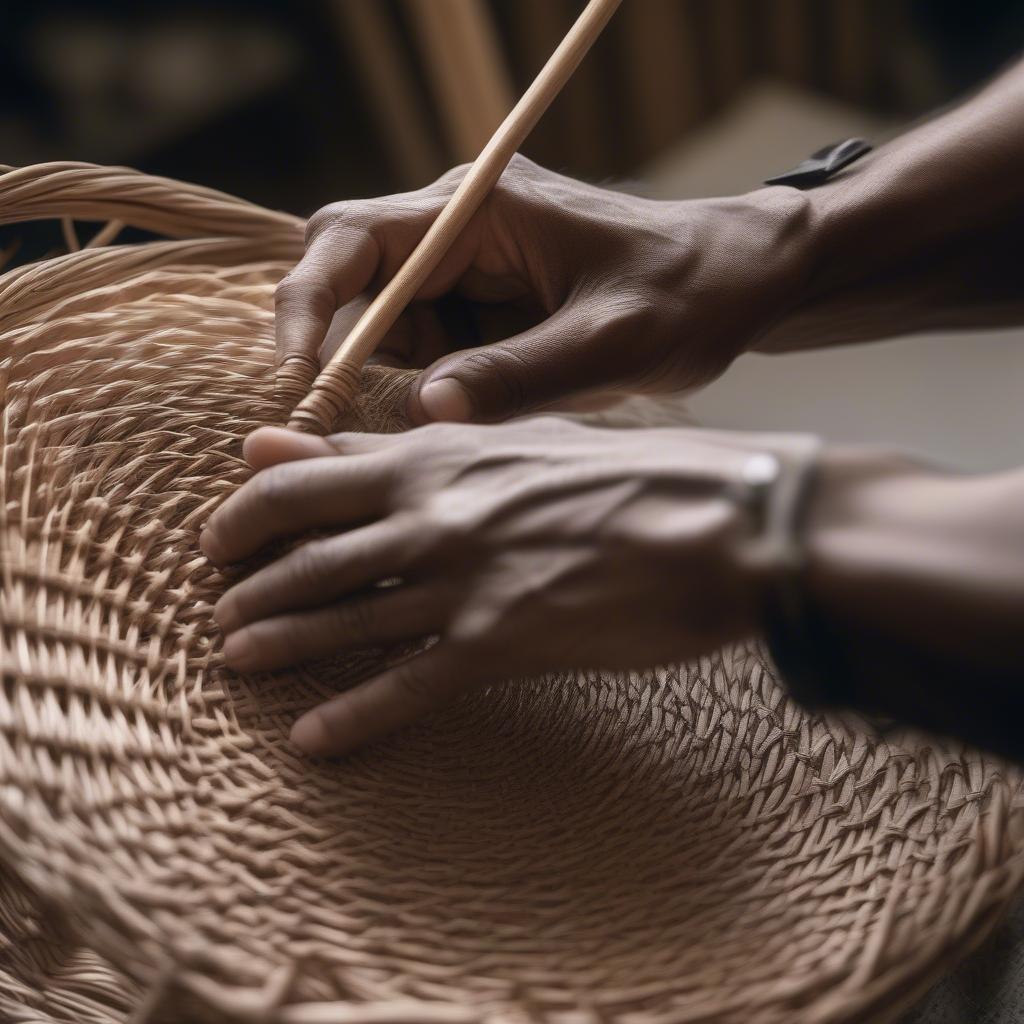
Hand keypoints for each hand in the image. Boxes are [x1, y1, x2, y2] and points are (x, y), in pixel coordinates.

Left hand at [201, 418, 784, 755]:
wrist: (720, 521)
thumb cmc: (633, 470)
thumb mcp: (527, 438)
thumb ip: (431, 442)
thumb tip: (378, 432)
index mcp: (437, 459)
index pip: (305, 483)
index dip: (246, 514)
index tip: (223, 541)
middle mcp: (432, 516)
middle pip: (306, 557)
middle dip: (250, 588)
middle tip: (221, 614)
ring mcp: (461, 581)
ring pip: (340, 617)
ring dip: (279, 641)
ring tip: (235, 661)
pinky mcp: (500, 642)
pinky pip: (405, 686)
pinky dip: (352, 716)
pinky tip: (312, 738)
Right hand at [275, 155, 813, 423]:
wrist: (739, 283)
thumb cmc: (690, 292)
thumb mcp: (610, 341)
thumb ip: (520, 376)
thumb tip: (425, 411)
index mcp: (482, 208)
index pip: (353, 236)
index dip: (308, 301)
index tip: (298, 375)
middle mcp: (460, 228)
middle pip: (353, 281)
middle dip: (344, 352)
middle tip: (352, 424)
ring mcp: (470, 268)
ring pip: (387, 324)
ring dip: (395, 378)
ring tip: (452, 422)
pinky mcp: (485, 306)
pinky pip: (428, 347)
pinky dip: (430, 388)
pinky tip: (470, 417)